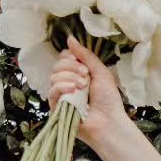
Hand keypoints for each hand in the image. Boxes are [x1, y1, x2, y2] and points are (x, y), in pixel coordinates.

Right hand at [47, 35, 127, 155]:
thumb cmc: (108, 100)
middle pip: (57, 65)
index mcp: (77, 74)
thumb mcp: (101, 72)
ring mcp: (61, 96)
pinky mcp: (56, 108)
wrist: (109, 122)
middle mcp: (68, 83)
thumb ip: (85, 55)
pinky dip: (62, 87)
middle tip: (86, 76)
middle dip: (71, 67)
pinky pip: (51, 91)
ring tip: (83, 87)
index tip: (84, 65)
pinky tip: (73, 90)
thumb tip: (70, 38)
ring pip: (53, 76)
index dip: (71, 57)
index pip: (64, 58)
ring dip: (69, 78)